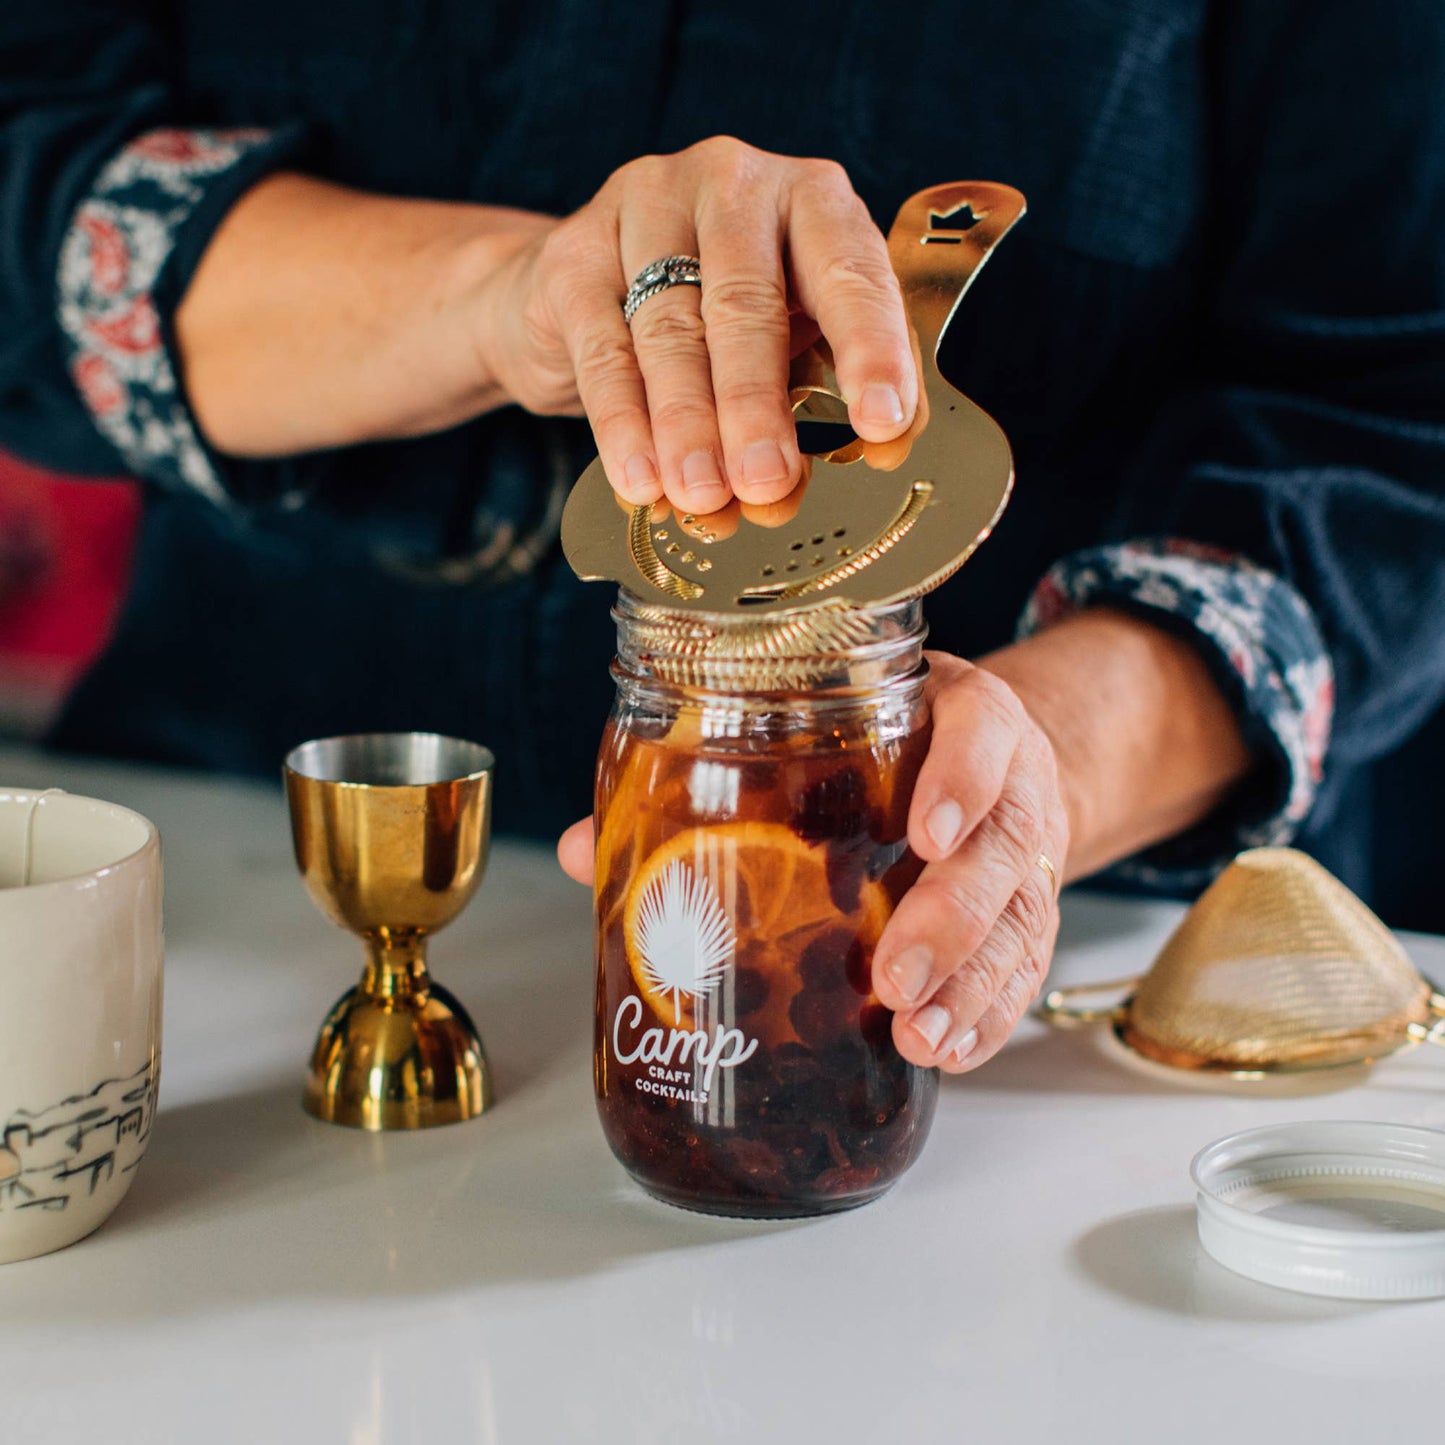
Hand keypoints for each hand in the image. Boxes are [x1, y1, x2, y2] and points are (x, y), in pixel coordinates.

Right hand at [474, 136, 917, 513]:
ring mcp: (646, 206)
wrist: (581, 293)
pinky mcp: (574, 252)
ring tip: (703, 496)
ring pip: (671, 328)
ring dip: (688, 424)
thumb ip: (833, 384)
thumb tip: (879, 450)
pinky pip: (603, 348)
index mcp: (812, 199)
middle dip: (758, 404)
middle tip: (767, 482)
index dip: (871, 351)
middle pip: (747, 302)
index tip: (882, 425)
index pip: (851, 272)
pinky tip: (640, 480)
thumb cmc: (716, 321)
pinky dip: (623, 423)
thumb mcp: (794, 337)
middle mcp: (732, 184)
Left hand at [560, 609, 1252, 1075]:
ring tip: (917, 1035)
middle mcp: (1008, 779)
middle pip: (1004, 844)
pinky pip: (1029, 968)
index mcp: (955, 712)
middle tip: (893, 977)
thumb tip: (584, 849)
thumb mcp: (824, 728)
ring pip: (1025, 918)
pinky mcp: (1031, 911)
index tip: (923, 832)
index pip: (980, 725)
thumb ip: (715, 776)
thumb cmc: (888, 742)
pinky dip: (992, 1015)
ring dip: (974, 985)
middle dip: (954, 918)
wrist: (992, 758)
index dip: (962, 776)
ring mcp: (1028, 850)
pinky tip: (948, 1050)